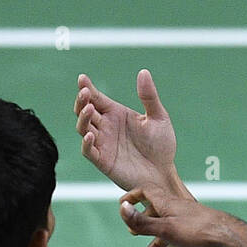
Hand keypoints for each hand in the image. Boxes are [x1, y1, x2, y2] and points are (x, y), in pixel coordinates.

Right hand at [75, 70, 180, 193]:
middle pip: (86, 111)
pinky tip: (91, 134)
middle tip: (86, 93)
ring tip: (89, 108)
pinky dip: (86, 143)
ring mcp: (102, 144)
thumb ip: (149, 97)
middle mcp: (106, 127)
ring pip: (83, 128)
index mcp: (116, 114)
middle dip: (82, 101)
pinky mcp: (103, 161)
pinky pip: (89, 151)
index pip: (97, 98)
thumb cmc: (162, 146)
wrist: (164, 174)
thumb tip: (143, 72)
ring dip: (83, 118)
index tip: (82, 78)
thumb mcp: (159, 118)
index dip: (87, 88)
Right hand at [120, 187, 242, 246]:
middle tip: (134, 233)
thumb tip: (122, 208)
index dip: (133, 196)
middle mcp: (180, 211)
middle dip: (144, 224)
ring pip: (170, 234)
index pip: (147, 192)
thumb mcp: (165, 228)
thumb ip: (142, 222)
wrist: (232, 240)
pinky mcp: (202, 237)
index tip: (122, 204)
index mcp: (169, 204)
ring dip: (156, 246)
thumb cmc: (199, 231)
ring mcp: (192, 224)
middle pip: (158, 214)